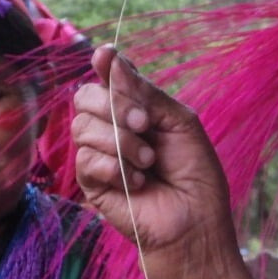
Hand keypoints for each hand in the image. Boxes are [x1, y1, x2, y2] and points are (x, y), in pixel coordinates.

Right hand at [72, 45, 234, 257]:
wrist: (195, 222)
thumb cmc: (195, 176)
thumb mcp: (180, 124)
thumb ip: (147, 94)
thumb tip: (111, 60)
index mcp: (135, 110)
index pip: (108, 77)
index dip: (103, 64)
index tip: (105, 56)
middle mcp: (112, 128)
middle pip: (85, 97)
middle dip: (114, 105)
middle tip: (144, 124)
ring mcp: (99, 155)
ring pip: (82, 127)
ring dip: (120, 142)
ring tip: (148, 162)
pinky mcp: (91, 184)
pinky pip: (85, 159)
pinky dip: (115, 168)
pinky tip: (137, 183)